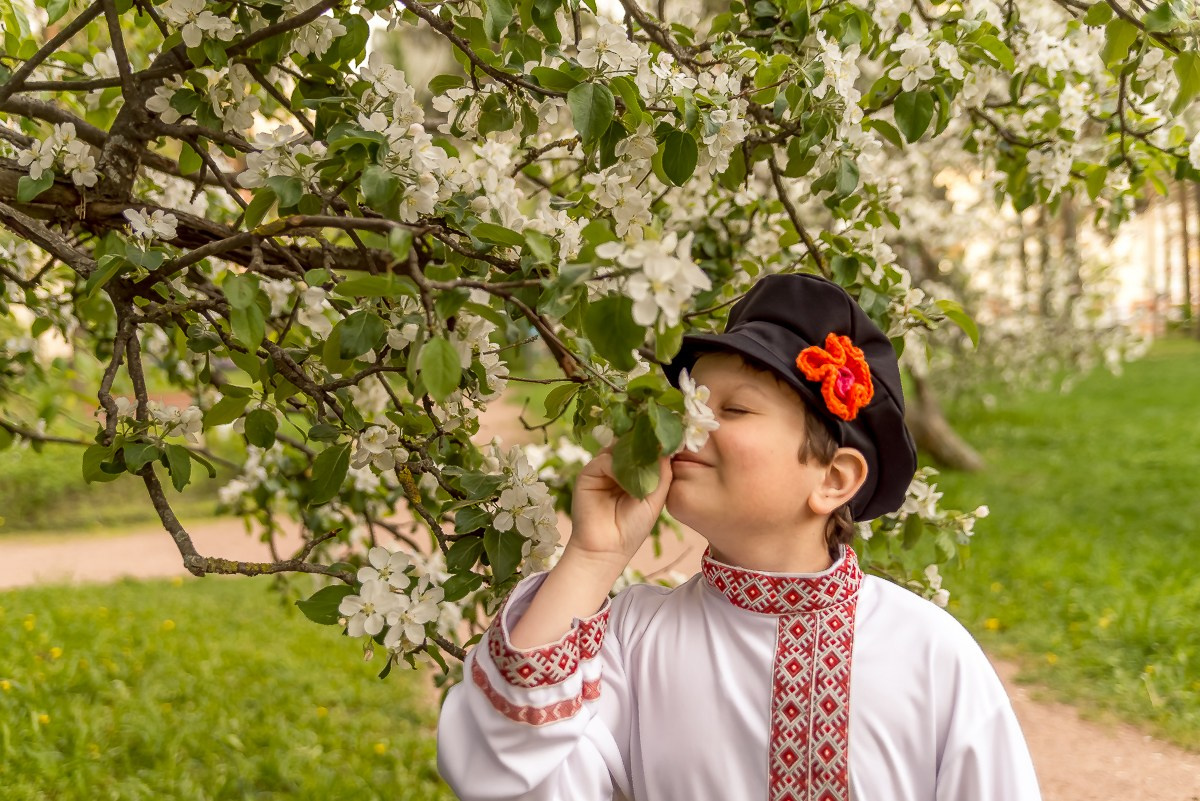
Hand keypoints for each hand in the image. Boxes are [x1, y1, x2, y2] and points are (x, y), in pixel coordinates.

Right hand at [567, 444, 673, 567]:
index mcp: (634, 472)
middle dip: (642, 444)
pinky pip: (603, 460)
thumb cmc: (633, 527)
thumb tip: (667, 447)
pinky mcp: (588, 474)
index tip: (668, 440)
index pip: (644, 450)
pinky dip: (616, 466)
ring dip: (631, 455)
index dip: (655, 444)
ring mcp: (602, 469)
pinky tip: (624, 482)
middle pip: (629, 444)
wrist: (607, 548)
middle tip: (657, 444)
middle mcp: (617, 467)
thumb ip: (662, 473)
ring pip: (617, 448)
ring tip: (642, 469)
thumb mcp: (656, 498)